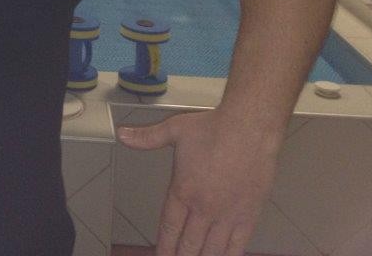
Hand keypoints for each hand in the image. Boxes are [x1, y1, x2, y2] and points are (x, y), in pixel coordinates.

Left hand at [117, 109, 278, 255]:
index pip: (169, 229)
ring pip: (212, 250)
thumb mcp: (174, 130)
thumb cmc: (213, 128)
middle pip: (189, 245)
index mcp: (182, 191)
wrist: (250, 128)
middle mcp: (203, 208)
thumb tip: (122, 135)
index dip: (163, 248)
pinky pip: (237, 245)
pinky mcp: (249, 215)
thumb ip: (147, 138)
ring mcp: (227, 215)